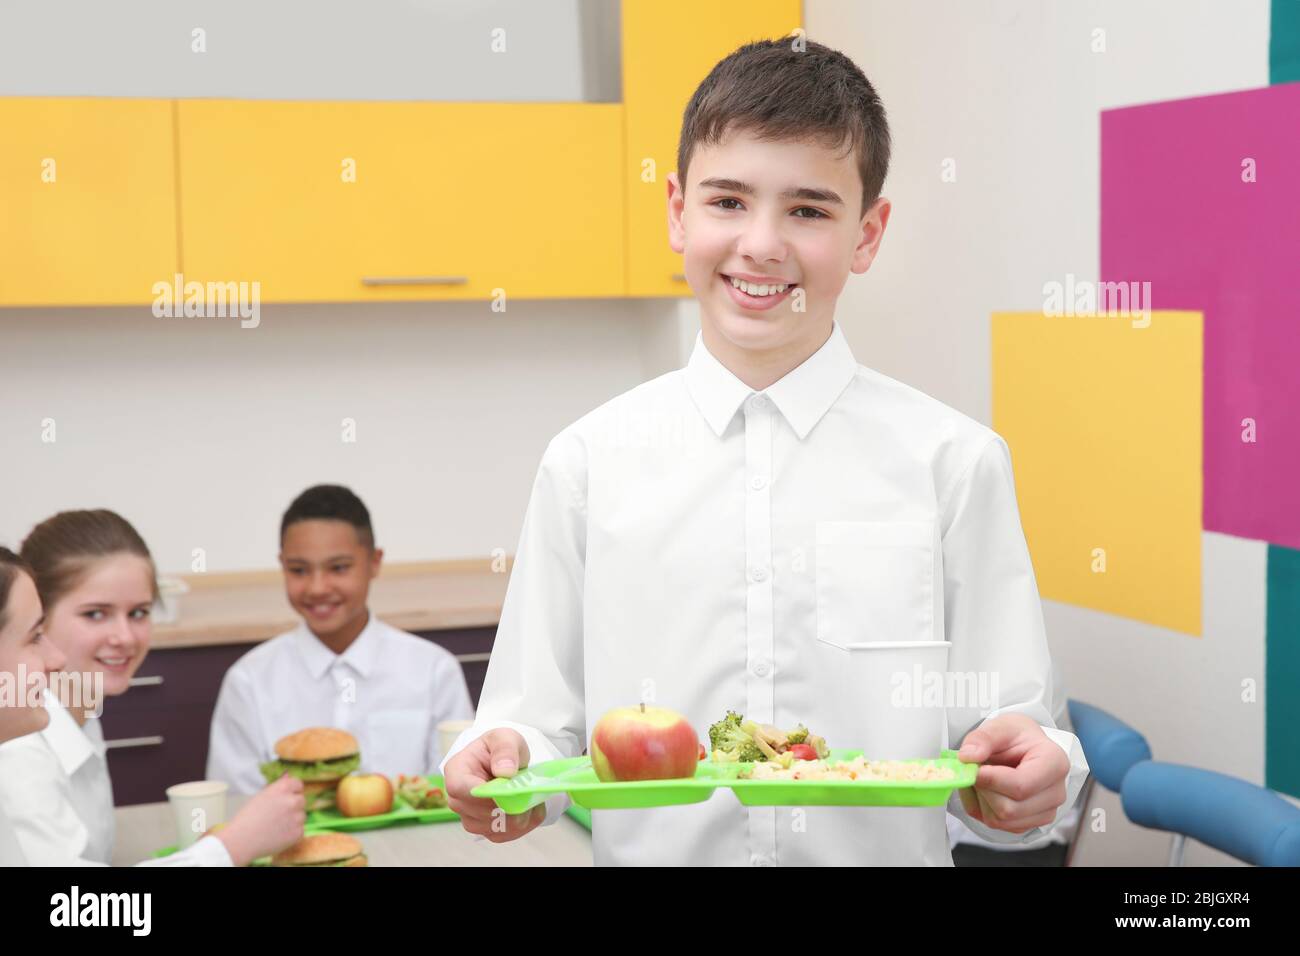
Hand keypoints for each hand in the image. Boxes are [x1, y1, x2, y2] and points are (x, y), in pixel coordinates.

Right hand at [215, 774, 306, 865]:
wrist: (241, 840)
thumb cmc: (248, 817)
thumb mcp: (262, 796)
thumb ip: (278, 787)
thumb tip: (288, 776)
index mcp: (283, 788)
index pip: (298, 784)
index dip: (292, 791)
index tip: (285, 798)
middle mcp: (292, 800)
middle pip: (301, 800)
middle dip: (293, 806)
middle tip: (277, 815)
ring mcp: (297, 817)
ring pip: (301, 816)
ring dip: (293, 820)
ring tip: (274, 826)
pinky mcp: (298, 832)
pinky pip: (299, 830)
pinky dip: (291, 833)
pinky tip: (277, 835)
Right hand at [444, 728, 546, 842]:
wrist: (504, 762)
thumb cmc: (499, 748)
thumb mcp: (505, 737)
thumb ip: (505, 750)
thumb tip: (504, 771)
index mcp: (456, 771)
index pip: (460, 789)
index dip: (485, 794)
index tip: (509, 790)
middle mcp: (457, 799)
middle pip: (481, 813)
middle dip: (510, 805)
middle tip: (530, 791)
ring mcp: (469, 817)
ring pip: (496, 827)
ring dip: (520, 815)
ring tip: (530, 796)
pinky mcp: (484, 830)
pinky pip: (505, 834)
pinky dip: (523, 825)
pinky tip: (529, 808)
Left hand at [956, 712, 1068, 833]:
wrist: (1024, 747)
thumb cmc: (1016, 737)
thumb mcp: (1000, 726)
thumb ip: (982, 738)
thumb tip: (967, 756)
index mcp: (1054, 763)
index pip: (1020, 786)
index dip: (990, 780)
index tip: (974, 768)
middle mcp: (1056, 792)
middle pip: (1009, 809)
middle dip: (983, 789)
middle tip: (977, 769)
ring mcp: (1046, 811)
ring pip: (1001, 820)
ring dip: (981, 800)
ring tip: (983, 777)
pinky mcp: (1031, 823)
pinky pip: (998, 825)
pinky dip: (983, 809)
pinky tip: (987, 790)